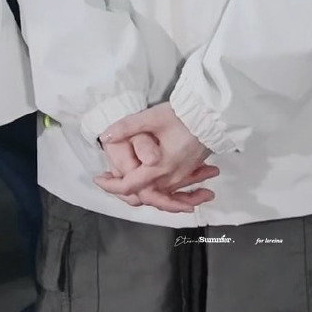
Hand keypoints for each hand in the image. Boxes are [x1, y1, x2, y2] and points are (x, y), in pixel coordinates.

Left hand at [95, 102, 218, 214]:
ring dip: (139, 192)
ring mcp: (181, 178)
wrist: (213, 116)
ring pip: (156, 196)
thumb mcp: (152, 117)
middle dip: (122, 191)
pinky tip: (150, 184)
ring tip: (123, 181)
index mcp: (159, 168)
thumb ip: (128, 127)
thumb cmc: (183, 116)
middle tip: (108, 180)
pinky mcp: (188, 173)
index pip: (129, 186)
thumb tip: (105, 136)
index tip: (98, 178)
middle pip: (142, 195)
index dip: (110, 185)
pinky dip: (158, 193)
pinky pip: (171, 192)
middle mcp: (170, 178)